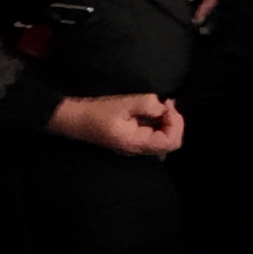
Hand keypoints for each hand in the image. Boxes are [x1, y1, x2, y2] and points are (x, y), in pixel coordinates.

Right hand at [48, 91, 185, 153]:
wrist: (76, 121)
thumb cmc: (97, 112)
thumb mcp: (122, 104)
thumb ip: (146, 105)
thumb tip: (164, 108)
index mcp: (136, 143)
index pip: (170, 142)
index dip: (176, 123)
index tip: (168, 105)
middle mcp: (139, 150)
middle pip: (171, 143)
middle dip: (175, 122)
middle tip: (167, 104)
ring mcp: (137, 147)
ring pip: (165, 140)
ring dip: (169, 122)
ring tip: (163, 105)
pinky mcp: (135, 140)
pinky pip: (156, 136)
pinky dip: (161, 123)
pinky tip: (156, 110)